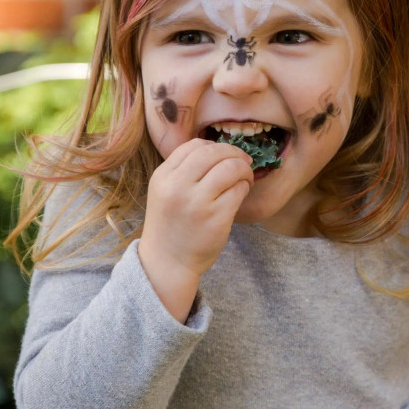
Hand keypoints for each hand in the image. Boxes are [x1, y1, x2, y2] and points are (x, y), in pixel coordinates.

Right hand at [138, 139, 253, 321]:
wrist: (167, 262)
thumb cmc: (171, 224)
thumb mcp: (165, 191)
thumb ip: (183, 170)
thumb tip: (219, 150)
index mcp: (163, 176)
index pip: (194, 146)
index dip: (215, 146)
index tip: (224, 155)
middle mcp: (178, 186)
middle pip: (213, 152)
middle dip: (234, 152)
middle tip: (243, 161)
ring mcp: (197, 202)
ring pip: (230, 168)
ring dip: (243, 169)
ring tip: (245, 177)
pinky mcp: (216, 218)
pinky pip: (238, 190)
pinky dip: (244, 186)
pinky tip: (241, 192)